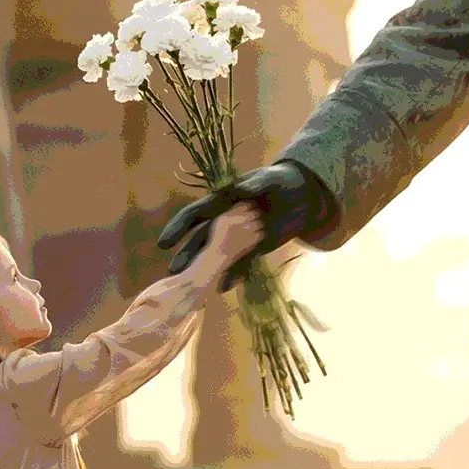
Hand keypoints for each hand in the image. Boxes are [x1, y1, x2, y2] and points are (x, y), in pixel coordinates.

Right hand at [159, 162, 332, 289]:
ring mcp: (240, 237)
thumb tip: (234, 189)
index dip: (178, 228)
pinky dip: (232, 275)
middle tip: (172, 272)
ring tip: (191, 287)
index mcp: (223, 201)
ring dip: (204, 270)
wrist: (305, 196)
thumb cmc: (282, 180)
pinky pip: (241, 264)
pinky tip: (222, 289)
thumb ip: (252, 185)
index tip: (164, 243)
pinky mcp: (255, 249)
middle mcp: (226, 221)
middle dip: (187, 255)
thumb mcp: (269, 179)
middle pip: (201, 240)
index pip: (195, 214)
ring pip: (217, 255)